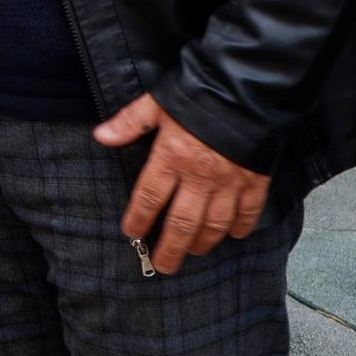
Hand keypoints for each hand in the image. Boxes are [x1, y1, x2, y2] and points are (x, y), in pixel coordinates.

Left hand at [95, 92, 270, 274]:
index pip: (150, 197)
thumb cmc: (197, 96)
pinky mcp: (255, 181)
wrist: (246, 91)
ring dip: (202, 243)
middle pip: (182, 222)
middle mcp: (200, 177)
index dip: (139, 219)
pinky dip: (240, 228)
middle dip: (171, 248)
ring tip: (192, 254)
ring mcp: (230, 183)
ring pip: (214, 224)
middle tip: (162, 265)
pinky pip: (249, 213)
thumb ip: (129, 123)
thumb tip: (100, 136)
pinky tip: (232, 236)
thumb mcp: (156, 103)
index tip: (131, 234)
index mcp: (172, 158)